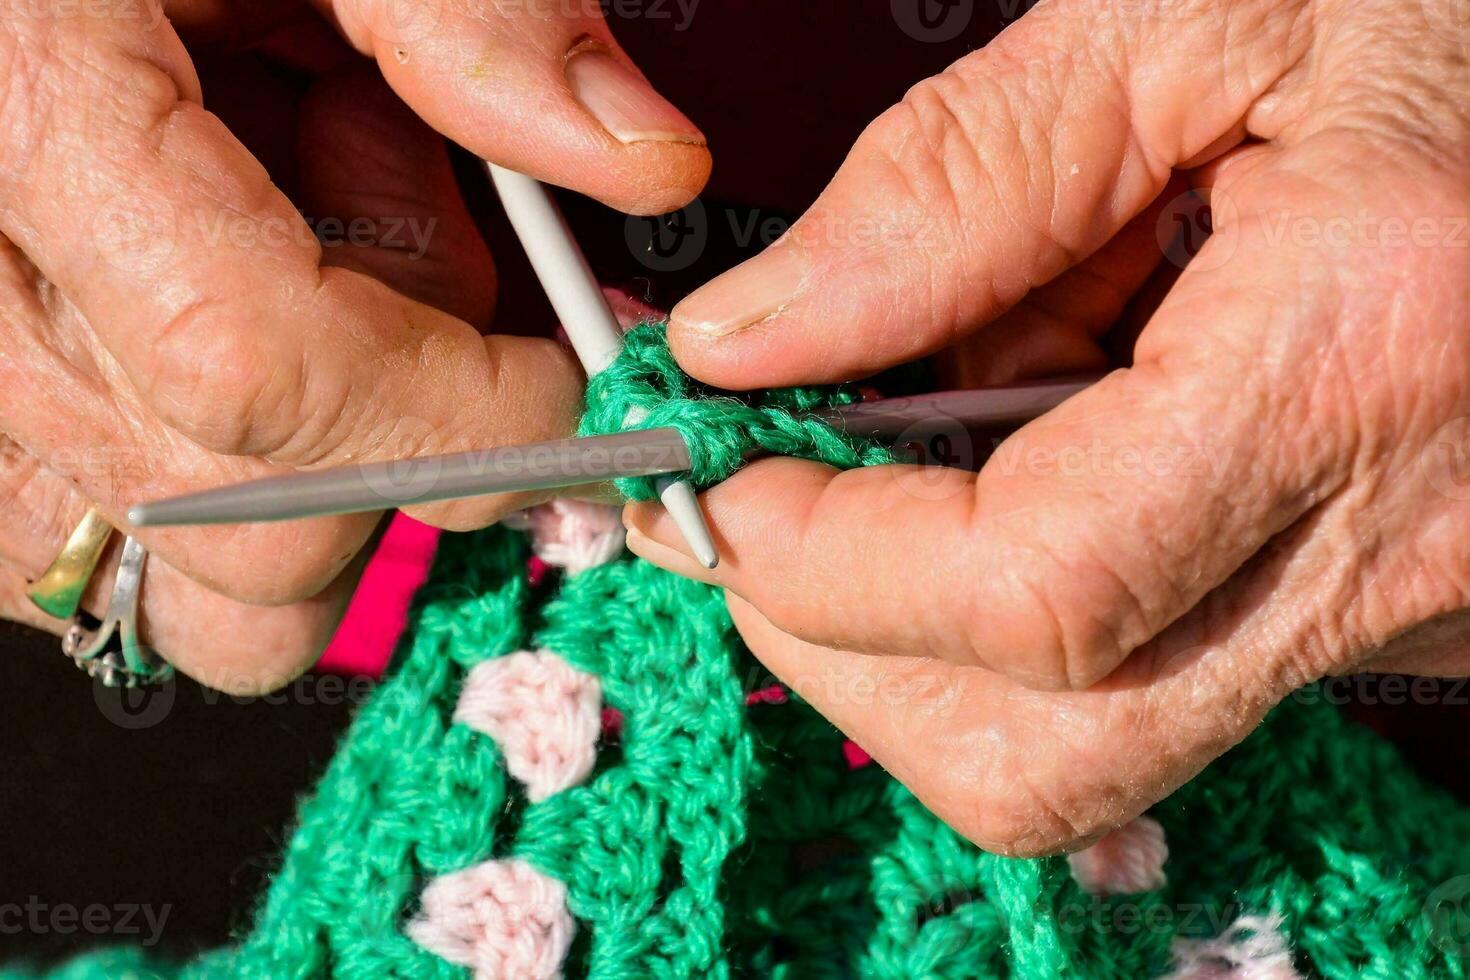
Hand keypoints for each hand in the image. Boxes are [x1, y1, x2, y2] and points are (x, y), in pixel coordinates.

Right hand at [0, 0, 708, 689]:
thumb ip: (472, 18)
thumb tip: (640, 160)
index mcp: (32, 124)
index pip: (266, 373)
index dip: (464, 408)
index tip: (558, 373)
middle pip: (261, 516)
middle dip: (414, 413)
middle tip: (394, 219)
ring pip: (213, 582)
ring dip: (335, 470)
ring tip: (301, 282)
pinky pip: (141, 574)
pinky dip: (250, 500)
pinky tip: (241, 350)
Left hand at [626, 0, 1469, 853]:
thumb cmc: (1440, 13)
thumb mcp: (1186, 18)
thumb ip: (949, 187)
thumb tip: (746, 342)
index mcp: (1358, 353)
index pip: (1031, 591)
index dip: (825, 562)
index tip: (719, 480)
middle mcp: (1408, 539)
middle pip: (1044, 750)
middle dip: (844, 640)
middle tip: (764, 499)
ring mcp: (1412, 608)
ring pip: (1090, 749)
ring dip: (928, 625)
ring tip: (936, 432)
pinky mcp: (1394, 618)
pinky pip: (1160, 679)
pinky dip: (1039, 599)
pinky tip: (1061, 443)